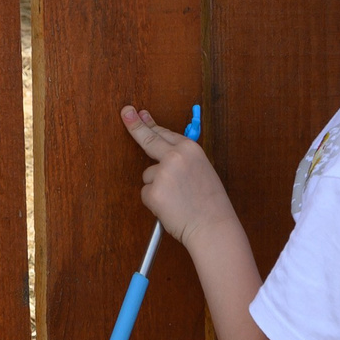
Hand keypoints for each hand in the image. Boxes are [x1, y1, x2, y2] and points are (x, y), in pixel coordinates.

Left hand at [122, 105, 238, 247]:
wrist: (213, 227)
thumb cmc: (210, 203)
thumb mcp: (202, 170)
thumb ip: (182, 159)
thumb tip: (162, 152)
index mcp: (190, 149)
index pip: (164, 133)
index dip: (150, 124)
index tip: (140, 114)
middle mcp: (175, 156)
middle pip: (148, 139)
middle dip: (135, 126)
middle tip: (126, 112)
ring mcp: (162, 173)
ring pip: (148, 175)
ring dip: (157, 186)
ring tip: (179, 199)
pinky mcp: (152, 191)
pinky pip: (146, 193)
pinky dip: (155, 202)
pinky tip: (171, 207)